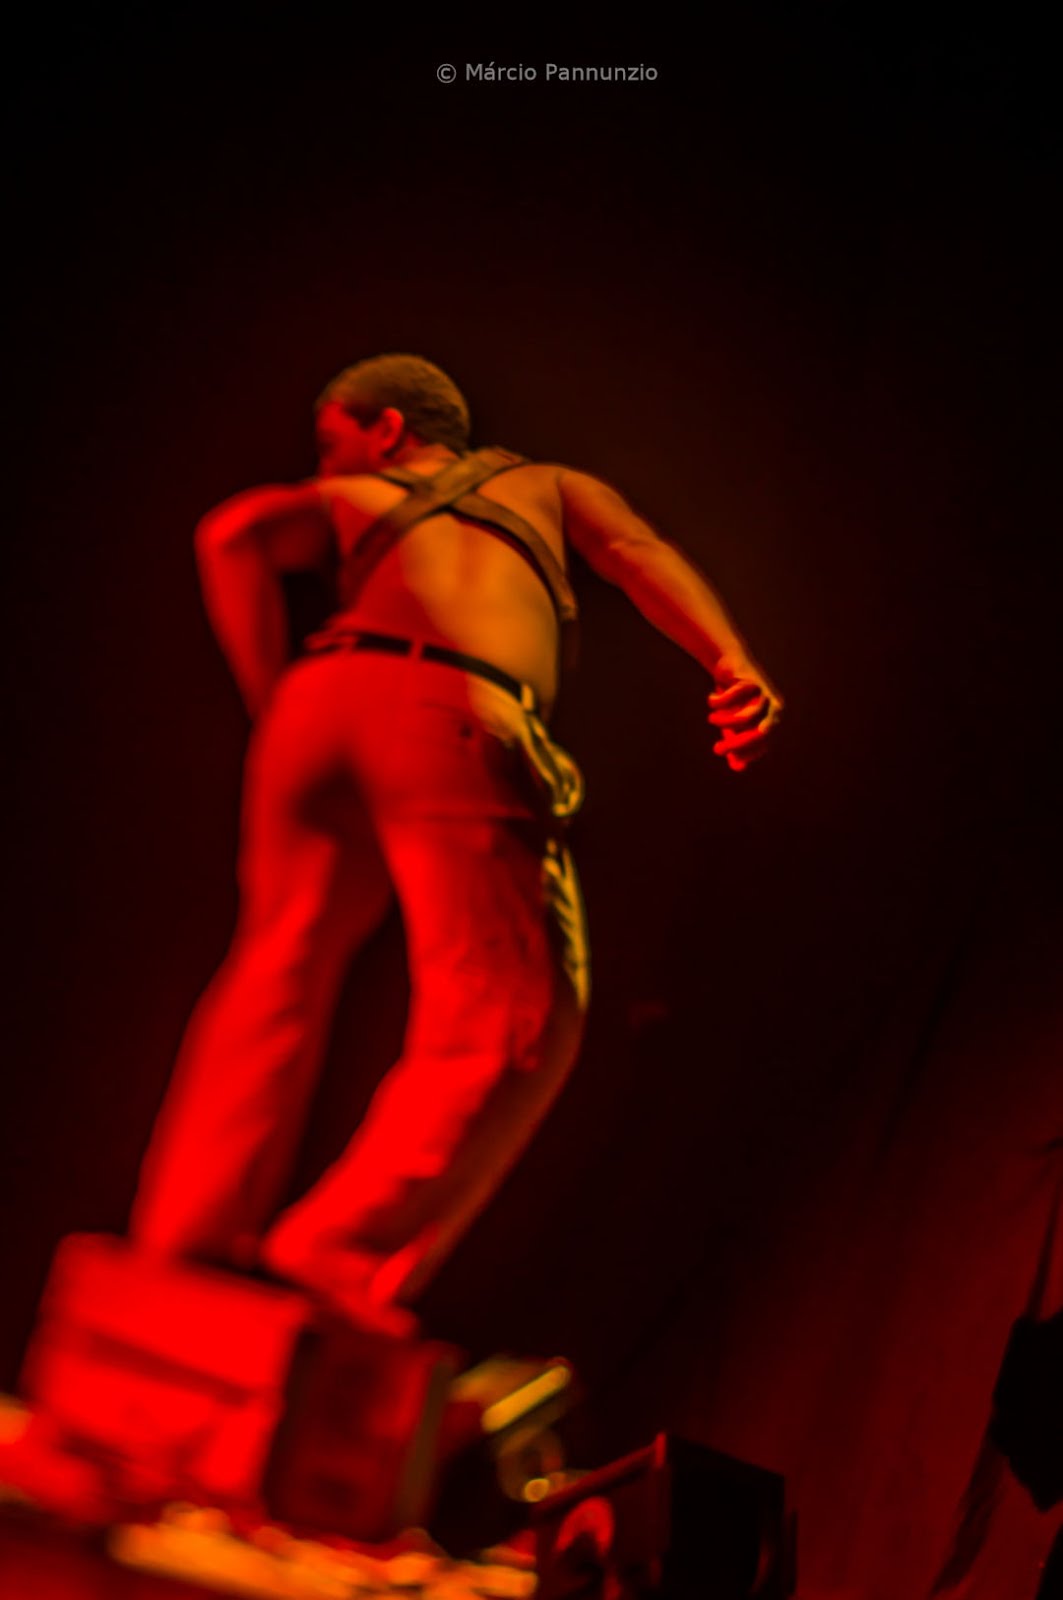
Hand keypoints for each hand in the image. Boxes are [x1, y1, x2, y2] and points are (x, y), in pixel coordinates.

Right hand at [707, 656, 783, 771]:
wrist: (730, 666)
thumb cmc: (735, 700)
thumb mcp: (735, 725)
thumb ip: (736, 745)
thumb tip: (738, 768)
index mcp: (774, 721)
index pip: (765, 744)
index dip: (747, 753)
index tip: (729, 757)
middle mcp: (774, 708)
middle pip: (760, 733)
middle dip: (737, 744)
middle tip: (716, 750)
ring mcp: (764, 694)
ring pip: (746, 717)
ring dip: (724, 721)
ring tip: (711, 719)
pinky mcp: (751, 681)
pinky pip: (733, 698)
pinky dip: (719, 702)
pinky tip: (711, 700)